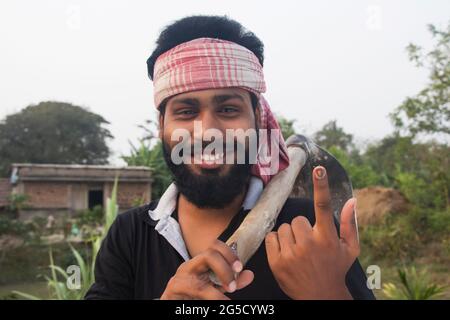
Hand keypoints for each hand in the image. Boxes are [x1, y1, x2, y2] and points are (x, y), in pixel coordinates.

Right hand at [160, 239, 253, 299]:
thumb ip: (230, 279)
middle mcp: (188, 267)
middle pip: (208, 255)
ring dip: (216, 296)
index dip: (229, 254)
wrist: (170, 303)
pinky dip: (213, 302)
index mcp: (198, 262)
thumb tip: (250, 274)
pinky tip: (221, 304)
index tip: (240, 267)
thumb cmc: (191, 294)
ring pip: (200, 284)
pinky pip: (194, 298)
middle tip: (233, 287)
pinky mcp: (173, 294)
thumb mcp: (213, 285)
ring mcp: (179, 281)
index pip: (215, 247)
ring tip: (227, 302)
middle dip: (225, 270)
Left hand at [265, 166, 358, 299]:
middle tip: (308, 243)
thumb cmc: (336, 269)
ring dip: (289, 236)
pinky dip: (276, 243)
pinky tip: (287, 253)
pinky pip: (271, 237)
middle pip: (297, 219)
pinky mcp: (277, 262)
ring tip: (298, 250)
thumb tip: (352, 200)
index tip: (319, 169)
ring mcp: (292, 254)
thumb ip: (349, 223)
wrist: (320, 297)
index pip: (323, 206)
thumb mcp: (349, 249)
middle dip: (301, 228)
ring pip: (283, 228)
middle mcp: (309, 244)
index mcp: (327, 238)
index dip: (321, 186)